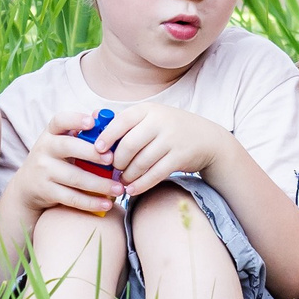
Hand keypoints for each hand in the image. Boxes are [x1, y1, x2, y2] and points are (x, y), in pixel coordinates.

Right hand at [9, 110, 125, 216]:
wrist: (27, 186)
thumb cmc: (55, 159)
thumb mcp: (62, 142)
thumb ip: (82, 131)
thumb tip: (102, 114)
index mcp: (51, 133)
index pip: (59, 120)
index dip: (75, 119)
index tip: (92, 122)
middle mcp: (44, 149)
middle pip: (68, 147)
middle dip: (91, 153)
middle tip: (112, 160)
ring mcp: (44, 171)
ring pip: (74, 177)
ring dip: (99, 184)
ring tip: (119, 188)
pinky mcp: (46, 191)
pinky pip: (71, 197)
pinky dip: (91, 202)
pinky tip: (107, 203)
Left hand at [92, 102, 233, 196]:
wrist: (207, 139)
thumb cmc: (169, 129)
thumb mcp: (150, 117)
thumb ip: (124, 120)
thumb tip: (91, 119)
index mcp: (148, 109)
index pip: (121, 121)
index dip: (106, 137)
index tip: (97, 151)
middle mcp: (160, 121)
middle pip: (129, 145)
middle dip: (117, 162)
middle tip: (113, 170)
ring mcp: (172, 139)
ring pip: (141, 162)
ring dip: (128, 175)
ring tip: (122, 180)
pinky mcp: (180, 157)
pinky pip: (155, 174)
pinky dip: (141, 184)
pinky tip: (132, 189)